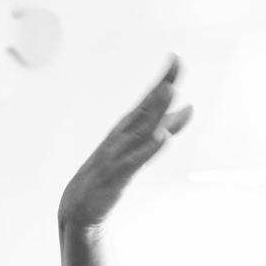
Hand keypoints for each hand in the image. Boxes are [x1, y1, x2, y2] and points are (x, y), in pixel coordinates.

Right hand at [58, 56, 193, 230]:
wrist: (77, 207)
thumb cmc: (108, 175)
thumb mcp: (141, 147)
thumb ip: (164, 128)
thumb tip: (188, 109)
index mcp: (126, 129)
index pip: (148, 101)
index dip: (163, 80)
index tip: (176, 58)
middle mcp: (121, 137)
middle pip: (144, 109)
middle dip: (160, 87)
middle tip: (176, 63)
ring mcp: (116, 155)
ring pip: (139, 130)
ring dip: (154, 111)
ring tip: (169, 91)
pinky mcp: (115, 177)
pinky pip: (134, 161)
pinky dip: (148, 149)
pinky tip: (162, 137)